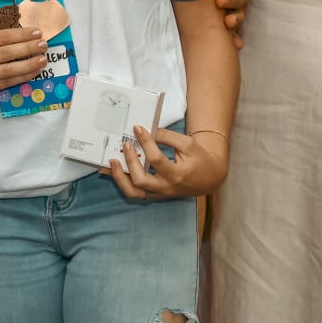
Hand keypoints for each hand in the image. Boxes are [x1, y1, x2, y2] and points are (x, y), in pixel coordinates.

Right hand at [0, 27, 50, 97]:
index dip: (21, 35)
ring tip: (43, 59)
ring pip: (8, 71)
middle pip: (6, 54)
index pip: (1, 37)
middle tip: (44, 44)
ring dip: (29, 65)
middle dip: (27, 48)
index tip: (37, 32)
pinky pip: (7, 83)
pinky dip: (22, 77)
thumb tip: (24, 38)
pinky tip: (34, 71)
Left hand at [107, 125, 227, 199]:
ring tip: (112, 161)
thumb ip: (167, 137)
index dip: (145, 142)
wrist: (209, 178)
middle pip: (141, 180)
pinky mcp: (154, 195)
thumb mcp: (188, 144)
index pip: (156, 159)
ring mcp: (159, 193)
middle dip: (130, 161)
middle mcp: (167, 187)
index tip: (137, 128)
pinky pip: (135, 192)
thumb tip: (146, 131)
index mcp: (178, 174)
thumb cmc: (199, 159)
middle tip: (126, 144)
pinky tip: (112, 170)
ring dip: (119, 177)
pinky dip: (122, 182)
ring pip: (134, 193)